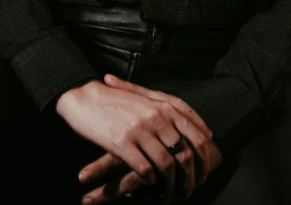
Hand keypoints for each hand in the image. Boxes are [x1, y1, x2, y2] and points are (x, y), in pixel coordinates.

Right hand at [76, 74, 223, 203]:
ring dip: (171, 184)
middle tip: (190, 189)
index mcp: (165, 104)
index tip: (205, 170)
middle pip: (185, 152)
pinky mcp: (123, 143)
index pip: (198, 133)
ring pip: (167, 165)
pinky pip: (145, 170)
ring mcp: (140, 129)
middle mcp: (157, 116)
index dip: (205, 155)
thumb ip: (168, 109)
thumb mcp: (146, 98)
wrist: (85, 97)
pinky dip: (150, 183)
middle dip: (190, 176)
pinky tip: (149, 186)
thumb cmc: (115, 99)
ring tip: (169, 193)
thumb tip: (193, 125)